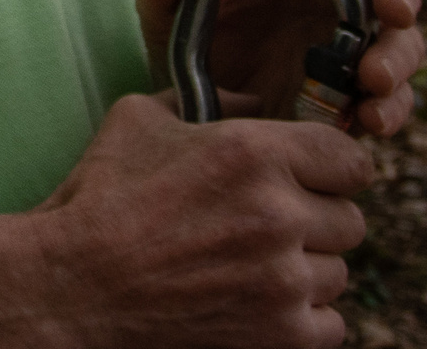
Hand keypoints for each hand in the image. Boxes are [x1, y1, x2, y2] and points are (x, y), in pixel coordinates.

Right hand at [31, 91, 372, 346]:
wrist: (75, 285)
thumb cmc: (103, 196)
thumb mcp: (140, 120)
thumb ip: (205, 102)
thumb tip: (253, 101)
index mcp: (253, 153)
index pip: (351, 160)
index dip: (331, 168)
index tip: (311, 178)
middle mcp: (280, 214)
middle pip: (350, 220)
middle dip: (313, 219)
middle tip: (266, 224)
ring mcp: (286, 281)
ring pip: (338, 273)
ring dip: (303, 269)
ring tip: (248, 264)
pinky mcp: (284, 335)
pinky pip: (331, 324)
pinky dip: (301, 317)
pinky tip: (255, 300)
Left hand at [136, 0, 424, 134]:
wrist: (198, 111)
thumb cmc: (188, 43)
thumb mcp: (165, 17)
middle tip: (393, 13)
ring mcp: (355, 42)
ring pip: (401, 37)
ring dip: (396, 57)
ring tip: (372, 83)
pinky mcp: (363, 92)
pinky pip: (393, 96)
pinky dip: (390, 108)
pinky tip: (369, 122)